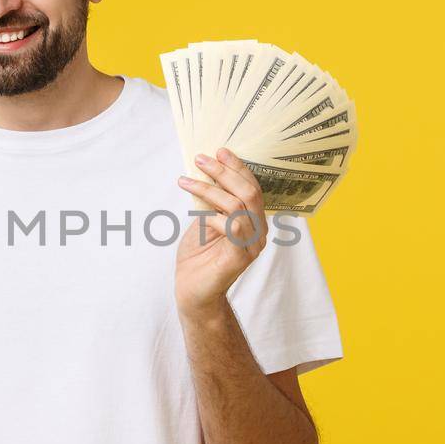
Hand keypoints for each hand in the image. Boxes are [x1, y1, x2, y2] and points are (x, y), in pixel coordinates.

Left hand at [175, 147, 267, 314]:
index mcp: (254, 221)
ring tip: (185, 181)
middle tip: (201, 159)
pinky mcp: (239, 258)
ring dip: (209, 189)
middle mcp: (258, 232)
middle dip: (224, 172)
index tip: (219, 150)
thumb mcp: (205, 220)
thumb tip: (205, 170)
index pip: (252, 187)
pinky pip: (231, 227)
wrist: (193, 292)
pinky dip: (212, 216)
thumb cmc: (198, 256)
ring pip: (237, 206)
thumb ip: (212, 201)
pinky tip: (196, 217)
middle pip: (249, 192)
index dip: (238, 167)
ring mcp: (252, 246)